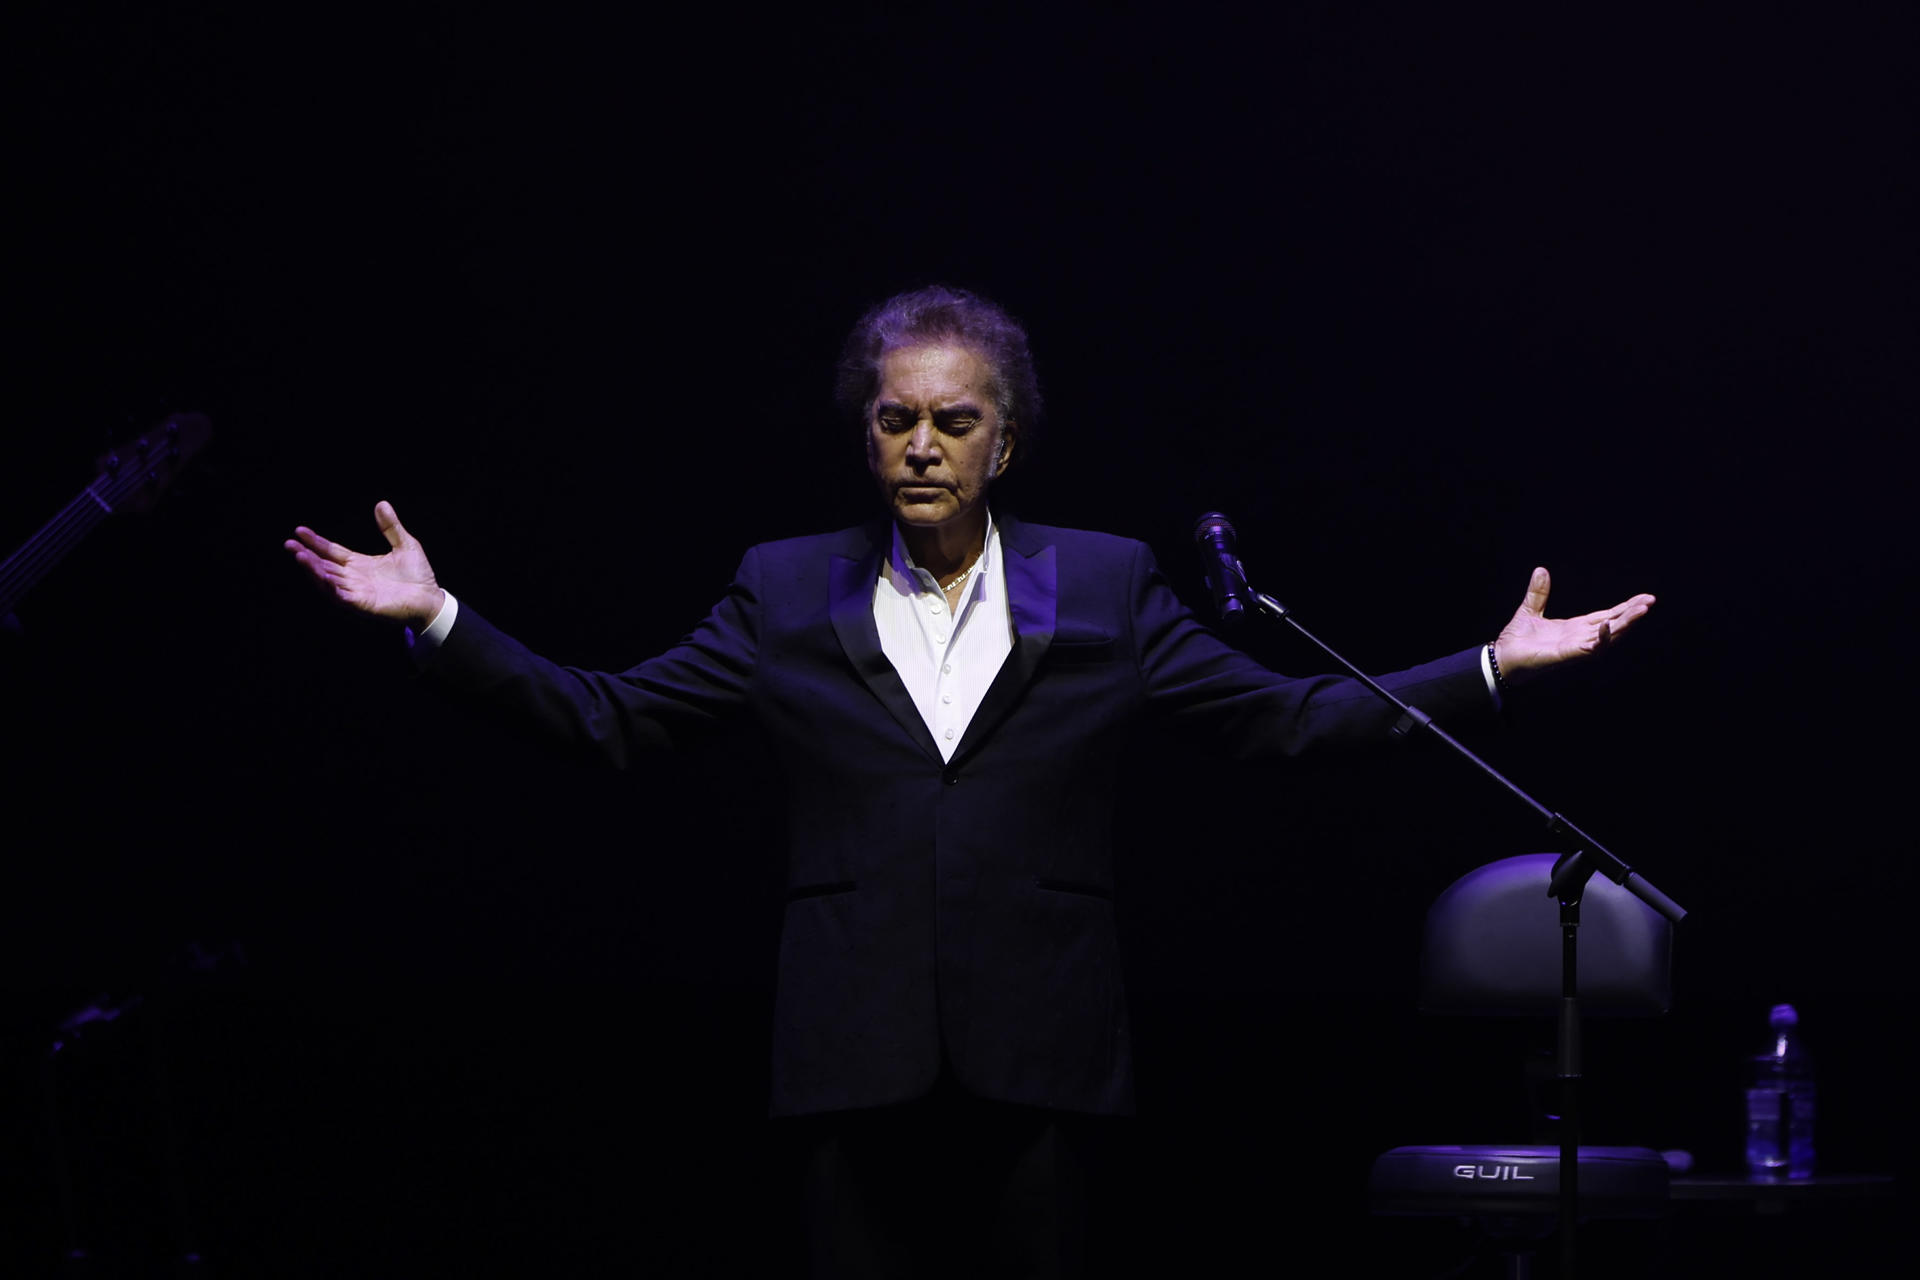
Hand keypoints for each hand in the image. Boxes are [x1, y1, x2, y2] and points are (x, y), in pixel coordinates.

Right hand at [285, 501, 445, 627]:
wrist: (431, 599)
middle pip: (324, 565)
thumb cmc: (418, 575)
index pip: (332, 551)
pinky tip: (323, 577)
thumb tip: (381, 504)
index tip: (299, 531)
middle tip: (289, 545)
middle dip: (306, 556)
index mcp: (359, 564)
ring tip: (300, 557)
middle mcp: (354, 578)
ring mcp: (357, 592)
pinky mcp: (364, 604)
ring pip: (329, 581)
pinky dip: (332, 588)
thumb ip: (390, 527)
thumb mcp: (405, 545)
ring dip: (314, 570)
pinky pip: (343, 597)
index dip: (316, 542)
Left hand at [1493, 568, 1654, 683]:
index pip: (1607, 616)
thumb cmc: (1516, 640)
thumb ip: (1538, 593)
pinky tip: (1609, 626)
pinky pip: (1589, 649)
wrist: (1501, 657)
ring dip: (1624, 625)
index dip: (1625, 607)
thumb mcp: (1529, 610)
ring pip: (1608, 637)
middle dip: (1632, 614)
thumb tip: (1541, 570)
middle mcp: (1580, 638)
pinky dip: (1601, 639)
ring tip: (1641, 611)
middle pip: (1614, 625)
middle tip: (1650, 601)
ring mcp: (1575, 648)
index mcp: (1575, 628)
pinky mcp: (1566, 655)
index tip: (1644, 598)